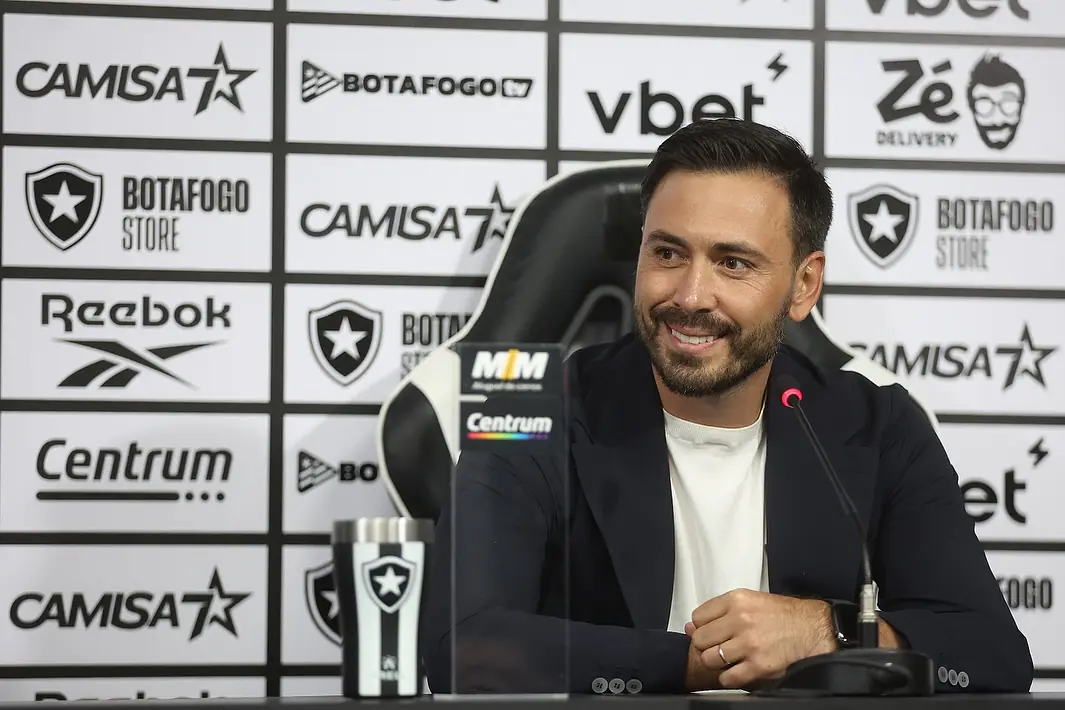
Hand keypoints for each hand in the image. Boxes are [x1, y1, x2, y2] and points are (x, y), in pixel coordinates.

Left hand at [684, 589, 836, 690]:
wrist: (812, 629)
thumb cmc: (782, 615)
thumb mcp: (750, 601)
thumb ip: (720, 611)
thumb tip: (691, 626)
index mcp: (736, 600)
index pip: (698, 617)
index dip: (702, 627)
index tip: (711, 632)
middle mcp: (740, 620)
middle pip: (700, 639)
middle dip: (707, 646)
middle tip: (720, 647)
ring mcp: (749, 644)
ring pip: (710, 659)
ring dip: (716, 662)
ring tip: (729, 659)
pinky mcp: (758, 666)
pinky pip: (727, 678)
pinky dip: (728, 678)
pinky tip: (738, 670)